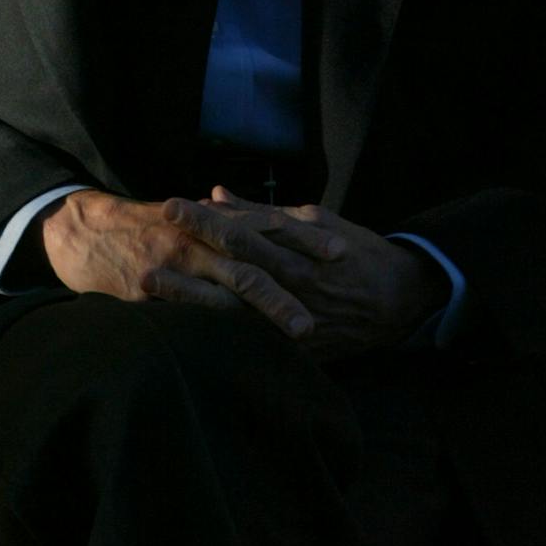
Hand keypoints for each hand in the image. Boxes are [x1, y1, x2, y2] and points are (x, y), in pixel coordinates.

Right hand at [40, 190, 341, 340]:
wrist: (87, 231)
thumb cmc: (145, 226)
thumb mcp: (188, 218)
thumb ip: (227, 220)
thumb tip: (269, 220)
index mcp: (210, 220)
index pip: (267, 224)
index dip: (304, 237)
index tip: (341, 250)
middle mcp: (199, 237)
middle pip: (256, 255)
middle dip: (296, 275)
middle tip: (333, 292)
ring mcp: (176, 263)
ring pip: (231, 286)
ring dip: (270, 307)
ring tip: (303, 331)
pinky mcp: (152, 291)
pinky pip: (192, 309)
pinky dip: (220, 324)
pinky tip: (247, 344)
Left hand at [162, 190, 449, 360]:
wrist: (397, 300)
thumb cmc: (355, 251)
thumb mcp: (316, 219)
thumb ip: (264, 212)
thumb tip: (217, 194)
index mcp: (295, 250)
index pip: (241, 231)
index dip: (204, 219)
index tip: (171, 205)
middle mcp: (289, 286)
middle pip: (230, 269)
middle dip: (188, 255)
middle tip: (148, 243)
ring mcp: (289, 322)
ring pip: (231, 310)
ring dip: (189, 297)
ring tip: (150, 286)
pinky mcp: (293, 352)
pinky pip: (248, 344)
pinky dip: (216, 334)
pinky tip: (183, 330)